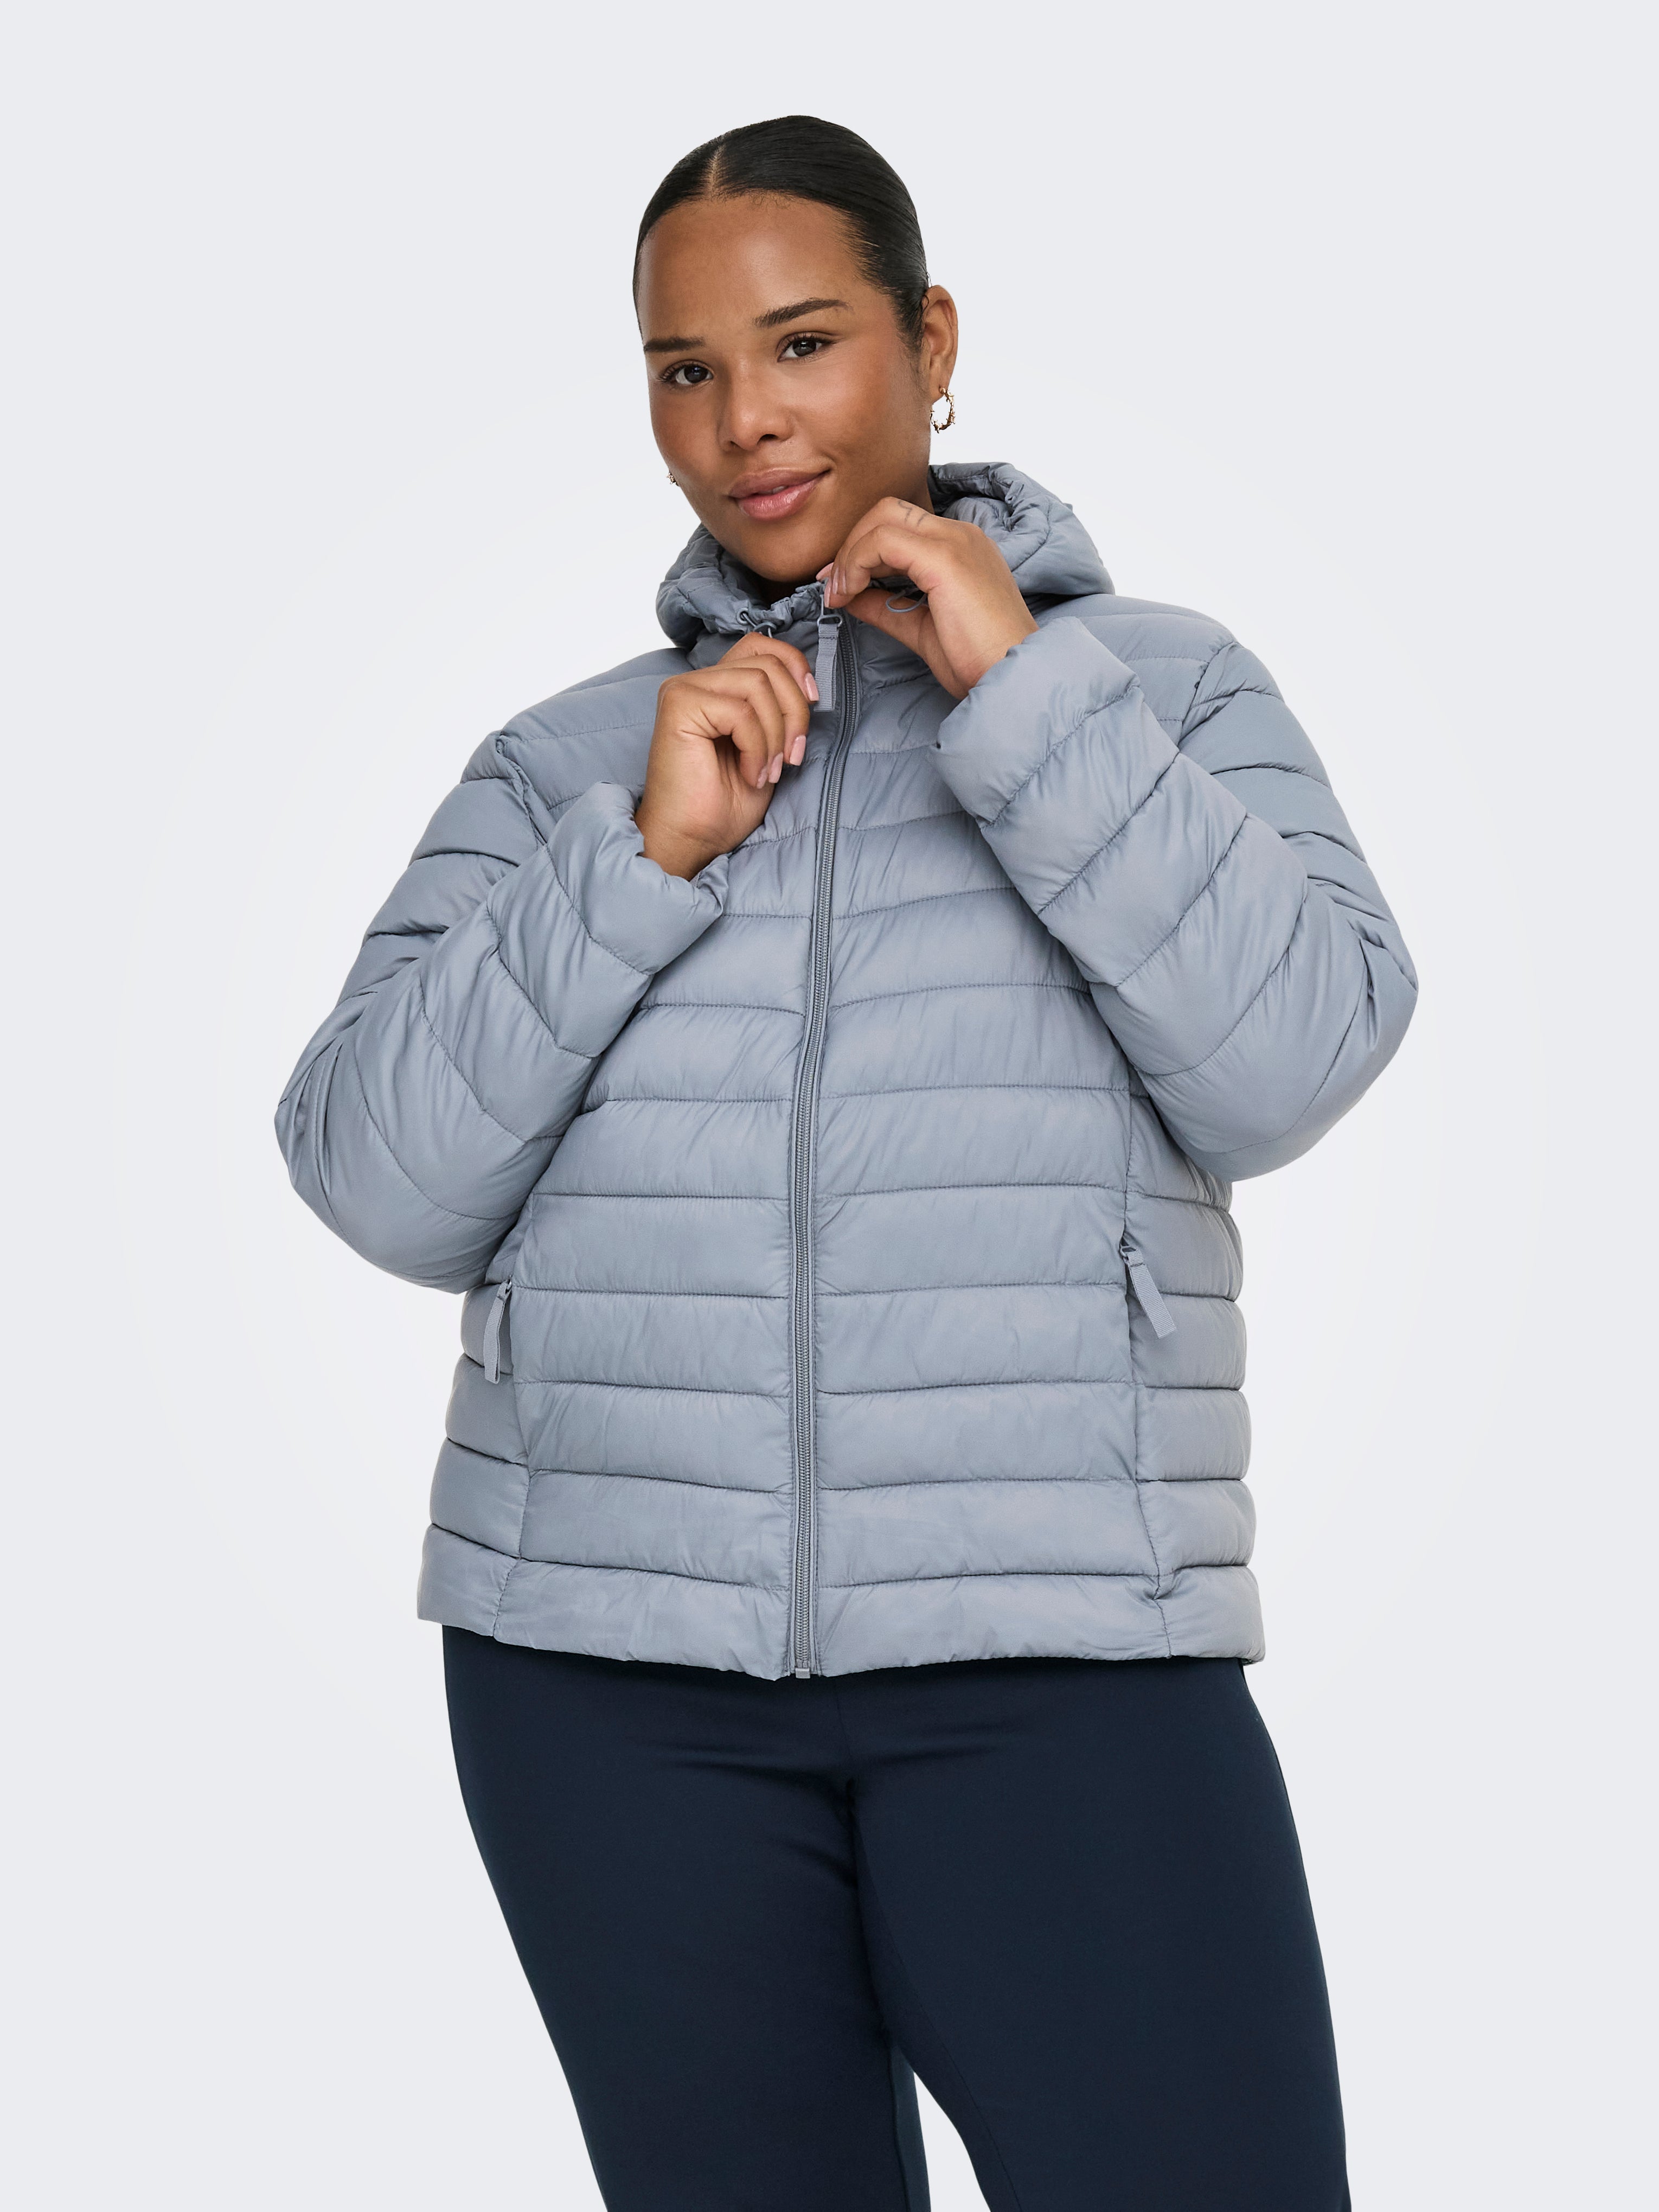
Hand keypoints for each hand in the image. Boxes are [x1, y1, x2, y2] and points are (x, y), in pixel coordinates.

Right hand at [635, 634, 816, 879]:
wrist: (693, 839)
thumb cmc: (725, 803)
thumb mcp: (768, 747)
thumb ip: (778, 709)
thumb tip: (809, 685)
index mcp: (716, 687)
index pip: (761, 646)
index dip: (795, 666)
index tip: (814, 701)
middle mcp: (697, 681)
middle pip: (768, 665)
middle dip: (795, 712)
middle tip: (793, 756)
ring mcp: (684, 690)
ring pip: (759, 684)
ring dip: (776, 734)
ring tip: (769, 770)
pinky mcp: (679, 706)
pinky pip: (741, 712)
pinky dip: (758, 748)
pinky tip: (751, 775)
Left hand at [819, 498, 1037, 698]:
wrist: (1014, 680)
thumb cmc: (980, 662)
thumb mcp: (921, 628)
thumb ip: (886, 606)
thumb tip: (851, 596)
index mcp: (961, 548)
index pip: (900, 524)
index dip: (861, 547)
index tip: (839, 585)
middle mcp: (960, 535)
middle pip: (887, 510)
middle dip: (851, 543)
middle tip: (834, 586)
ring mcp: (955, 542)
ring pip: (882, 518)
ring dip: (850, 553)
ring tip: (839, 594)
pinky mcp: (945, 559)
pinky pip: (883, 541)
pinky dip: (856, 563)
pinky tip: (849, 594)